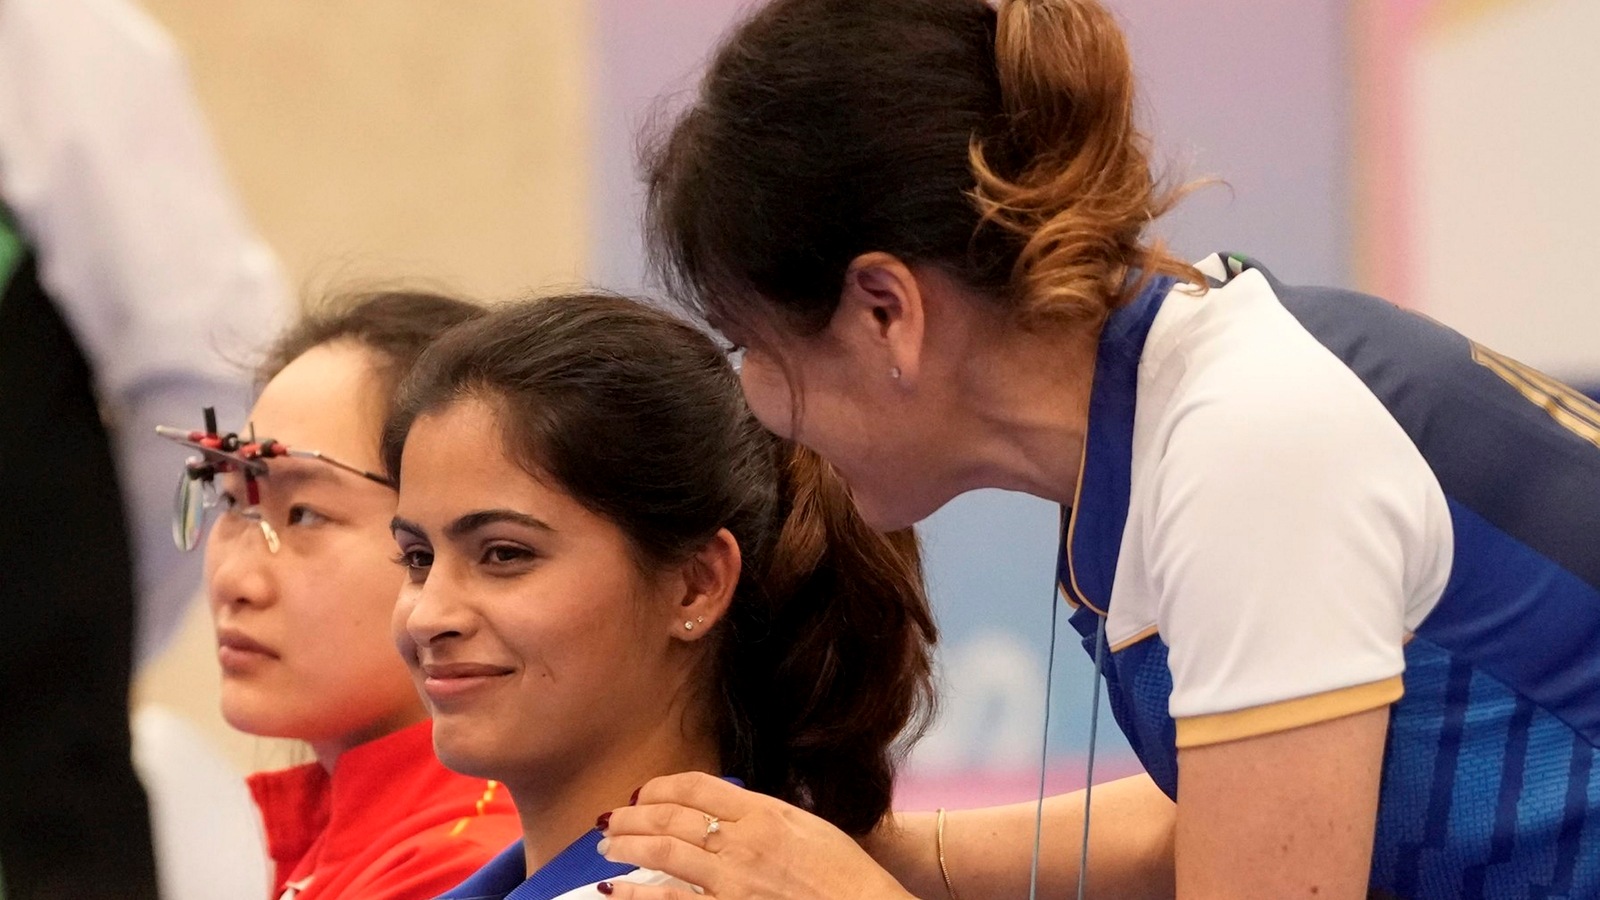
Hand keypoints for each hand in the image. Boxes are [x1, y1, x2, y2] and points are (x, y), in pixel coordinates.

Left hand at [597, 771, 915, 899]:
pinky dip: (639, 891)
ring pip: (663, 852)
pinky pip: (671, 899)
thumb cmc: (845, 876)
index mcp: (765, 812)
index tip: (644, 793)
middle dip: (634, 816)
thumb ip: (766, 816)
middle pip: (672, 816)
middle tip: (612, 820)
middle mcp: (743, 841)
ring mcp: (733, 880)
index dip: (661, 786)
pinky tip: (617, 888)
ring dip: (628, 846)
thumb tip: (729, 809)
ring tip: (608, 847)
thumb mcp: (808, 828)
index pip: (697, 786)